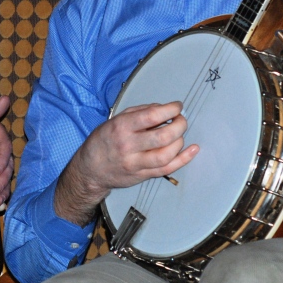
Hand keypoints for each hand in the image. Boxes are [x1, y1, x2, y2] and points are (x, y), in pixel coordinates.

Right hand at [53, 101, 196, 225]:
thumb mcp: (115, 120)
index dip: (170, 109)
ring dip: (180, 141)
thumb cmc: (103, 142)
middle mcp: (128, 146)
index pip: (151, 116)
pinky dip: (184, 159)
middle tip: (181, 120)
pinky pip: (167, 169)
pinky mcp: (143, 176)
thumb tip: (162, 108)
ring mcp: (136, 163)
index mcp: (121, 127)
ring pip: (167, 154)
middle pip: (163, 136)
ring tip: (179, 134)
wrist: (90, 170)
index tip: (177, 106)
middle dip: (179, 125)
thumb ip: (139, 112)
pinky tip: (192, 150)